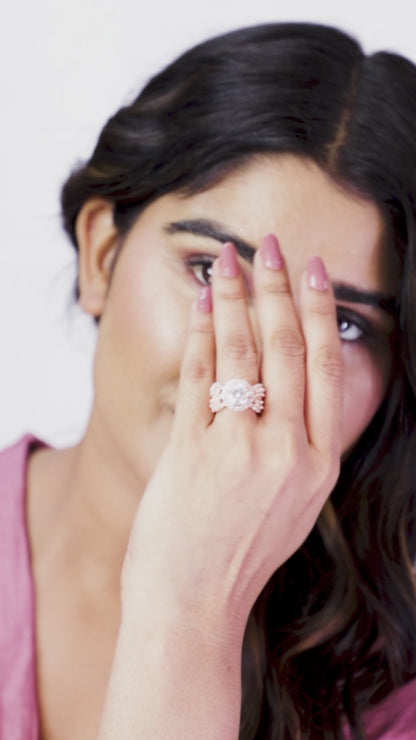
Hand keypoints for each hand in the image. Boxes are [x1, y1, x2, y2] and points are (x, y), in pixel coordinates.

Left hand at [123, 234, 342, 639]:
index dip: (319, 314)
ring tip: (230, 259)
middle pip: (287, 349)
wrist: (194, 603)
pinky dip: (203, 334)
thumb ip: (300, 448)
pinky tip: (205, 304)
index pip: (325, 369)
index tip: (314, 273)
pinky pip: (201, 377)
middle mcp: (287, 452)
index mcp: (319, 464)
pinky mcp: (194, 452)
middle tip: (271, 246)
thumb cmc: (240, 553)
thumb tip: (292, 389)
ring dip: (238, 298)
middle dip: (279, 289)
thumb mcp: (294, 505)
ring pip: (244, 353)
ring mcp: (240, 451)